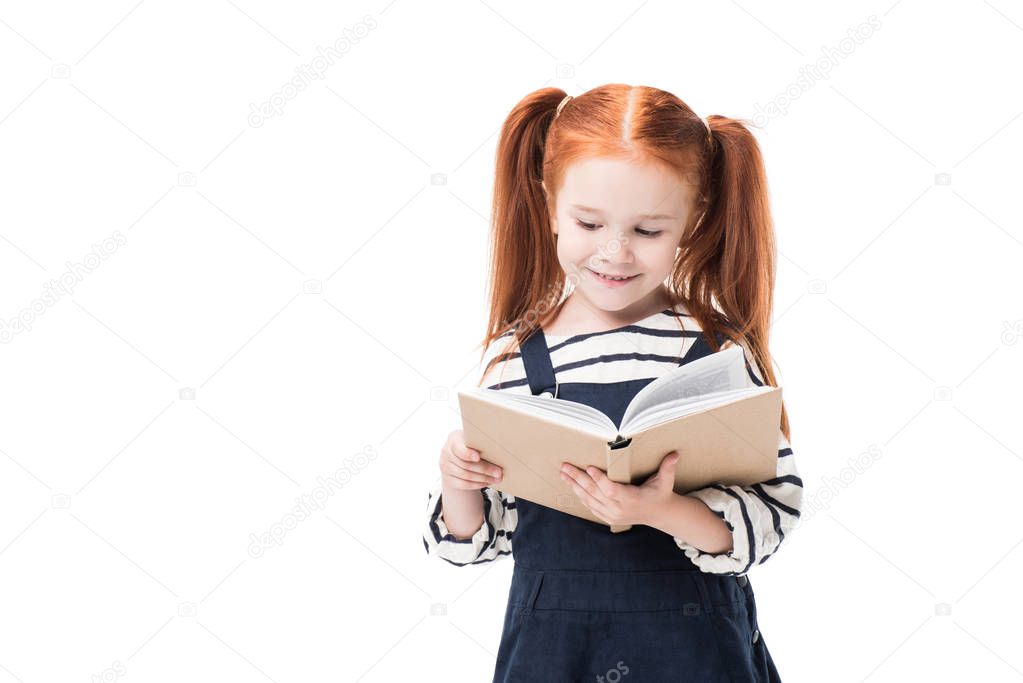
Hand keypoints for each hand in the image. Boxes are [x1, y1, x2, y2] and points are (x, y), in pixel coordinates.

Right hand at [438, 429, 503, 489]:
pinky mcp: (448, 479)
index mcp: (453, 440)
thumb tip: (500, 446)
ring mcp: (445, 467)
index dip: (468, 454)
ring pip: (466, 476)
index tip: (478, 457)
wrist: (456, 454)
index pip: (459, 449)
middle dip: (485, 469)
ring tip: (497, 479)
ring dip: (484, 478)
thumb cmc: (470, 443)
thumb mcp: (472, 438)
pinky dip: (477, 484)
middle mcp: (446, 453)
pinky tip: (488, 482)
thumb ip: (480, 441)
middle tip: (499, 472)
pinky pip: (464, 484)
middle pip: (466, 465)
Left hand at [559, 451, 680, 526]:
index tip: (589, 467)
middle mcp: (619, 509)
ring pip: (588, 499)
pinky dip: (579, 494)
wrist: (658, 514)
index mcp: (631, 499)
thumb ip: (668, 468)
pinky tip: (571, 484)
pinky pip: (589, 505)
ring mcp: (612, 514)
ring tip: (563, 473)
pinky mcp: (607, 517)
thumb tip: (675, 454)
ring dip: (574, 485)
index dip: (599, 480)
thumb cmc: (660, 493)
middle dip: (578, 478)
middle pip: (594, 493)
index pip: (612, 490)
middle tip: (565, 466)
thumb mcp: (666, 481)